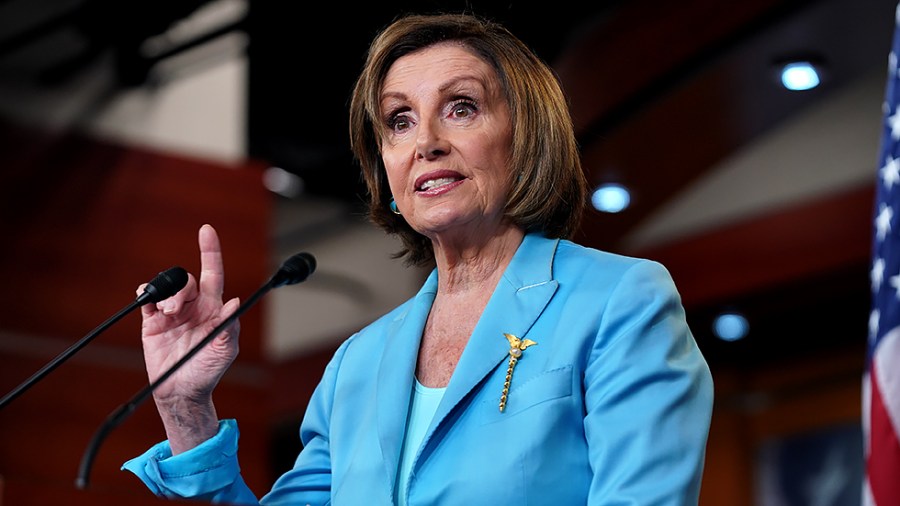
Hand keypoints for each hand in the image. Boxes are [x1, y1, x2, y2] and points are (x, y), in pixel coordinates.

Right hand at [138, 224, 239, 451]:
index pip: (213, 273)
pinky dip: (146, 293)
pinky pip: (148, 297)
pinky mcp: (152, 320)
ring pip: (167, 286)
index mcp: (213, 308)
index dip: (211, 251)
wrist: (181, 391)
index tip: (206, 230)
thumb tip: (235, 302)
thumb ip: (229, 327)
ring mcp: (173, 312)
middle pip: (186, 279)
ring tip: (166, 313)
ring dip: (166, 294)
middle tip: (175, 310)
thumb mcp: (224, 351)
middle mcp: (194, 306)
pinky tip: (149, 301)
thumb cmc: (207, 371)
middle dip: (180, 288)